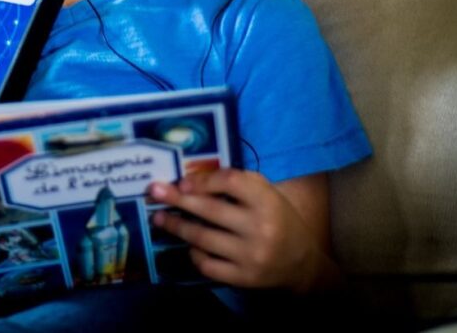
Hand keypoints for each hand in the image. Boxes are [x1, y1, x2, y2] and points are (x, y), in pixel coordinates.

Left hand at [148, 170, 334, 291]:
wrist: (302, 264)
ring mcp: (250, 255)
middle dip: (177, 199)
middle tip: (154, 192)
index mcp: (267, 201)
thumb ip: (237, 183)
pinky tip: (189, 244)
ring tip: (160, 219)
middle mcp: (260, 228)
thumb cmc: (277, 220)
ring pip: (203, 238)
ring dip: (177, 226)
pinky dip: (194, 252)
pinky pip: (207, 264)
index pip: (231, 182)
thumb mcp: (267, 194)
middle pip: (210, 209)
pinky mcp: (243, 278)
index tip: (182, 181)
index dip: (203, 180)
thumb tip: (192, 179)